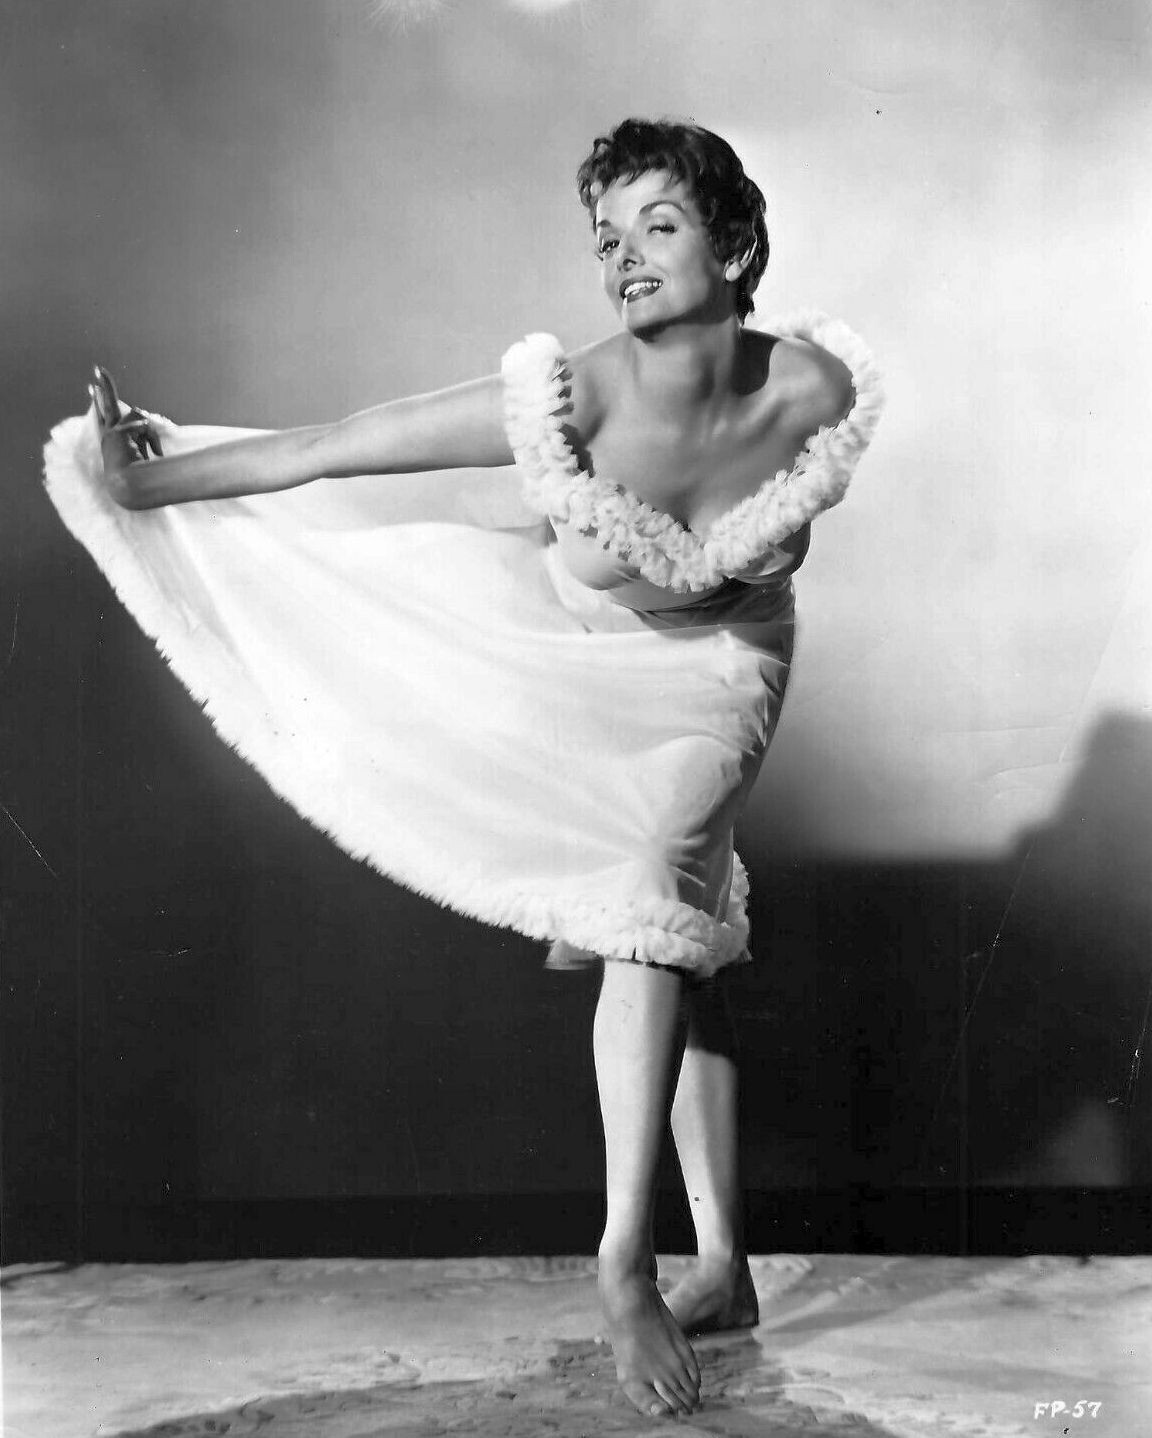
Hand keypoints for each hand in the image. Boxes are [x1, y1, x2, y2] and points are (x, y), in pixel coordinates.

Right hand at [89, 366, 163, 481]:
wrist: (130, 488)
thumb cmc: (139, 477)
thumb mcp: (144, 451)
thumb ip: (144, 432)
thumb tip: (144, 420)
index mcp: (114, 440)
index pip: (105, 417)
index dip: (99, 402)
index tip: (92, 387)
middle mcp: (109, 435)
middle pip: (107, 405)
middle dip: (105, 385)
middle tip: (98, 368)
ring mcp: (110, 433)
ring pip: (138, 415)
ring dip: (151, 433)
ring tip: (154, 452)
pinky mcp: (116, 434)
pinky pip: (142, 426)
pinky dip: (151, 438)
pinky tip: (154, 453)